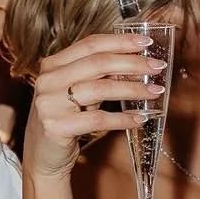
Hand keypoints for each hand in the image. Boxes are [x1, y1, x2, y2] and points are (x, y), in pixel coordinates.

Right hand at [25, 34, 166, 181]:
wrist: (42, 157)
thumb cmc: (64, 120)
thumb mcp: (77, 92)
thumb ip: (98, 76)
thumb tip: (136, 65)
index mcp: (52, 65)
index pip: (90, 44)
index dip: (120, 41)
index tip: (146, 42)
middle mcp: (48, 80)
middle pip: (98, 62)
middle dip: (133, 63)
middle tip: (157, 67)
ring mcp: (49, 103)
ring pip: (100, 89)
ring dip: (133, 89)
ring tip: (155, 92)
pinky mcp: (56, 127)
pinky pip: (98, 120)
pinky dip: (123, 119)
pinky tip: (140, 119)